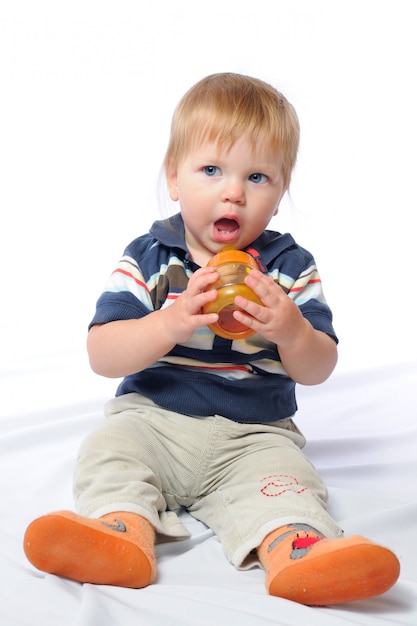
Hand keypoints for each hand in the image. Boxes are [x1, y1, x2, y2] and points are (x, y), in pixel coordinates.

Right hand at [164, 266, 218, 343]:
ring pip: (194, 302)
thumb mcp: (188, 300)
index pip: (194, 279)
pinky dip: (206, 318)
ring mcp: (186, 311)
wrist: (164, 328)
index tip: (213, 268)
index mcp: (188, 294)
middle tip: (216, 275)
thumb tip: (215, 285)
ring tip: (216, 293)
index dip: (202, 272)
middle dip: (205, 279)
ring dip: (205, 297)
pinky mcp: (187, 323)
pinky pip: (197, 320)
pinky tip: (215, 317)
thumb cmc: (181, 313)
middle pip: (194, 287)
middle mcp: (186, 300)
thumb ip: (198, 293)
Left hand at [233, 269, 336, 383]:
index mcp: (284, 300)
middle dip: (257, 287)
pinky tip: (236, 314)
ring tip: (237, 298)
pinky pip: (254, 325)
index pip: (273, 287)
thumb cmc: (289, 316)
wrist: (297, 336)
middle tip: (246, 279)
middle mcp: (279, 310)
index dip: (262, 279)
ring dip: (248, 305)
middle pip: (267, 297)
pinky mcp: (267, 331)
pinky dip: (245, 319)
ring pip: (260, 312)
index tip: (252, 272)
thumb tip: (264, 276)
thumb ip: (275, 290)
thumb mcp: (285, 301)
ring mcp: (273, 321)